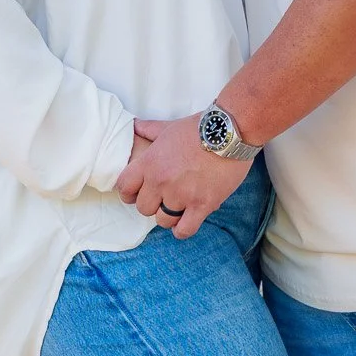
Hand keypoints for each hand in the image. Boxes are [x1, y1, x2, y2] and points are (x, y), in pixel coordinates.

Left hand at [116, 114, 250, 236]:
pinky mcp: (202, 205)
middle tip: (164, 198)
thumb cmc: (199, 128)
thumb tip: (135, 125)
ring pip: (162, 221)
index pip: (125, 188)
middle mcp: (161, 181)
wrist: (230, 131)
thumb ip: (149, 130)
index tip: (139, 194)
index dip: (130, 193)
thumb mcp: (169, 127)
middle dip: (152, 205)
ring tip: (179, 208)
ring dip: (169, 216)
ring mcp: (181, 195)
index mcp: (150, 162)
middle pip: (143, 208)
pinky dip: (183, 229)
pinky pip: (184, 230)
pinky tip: (187, 220)